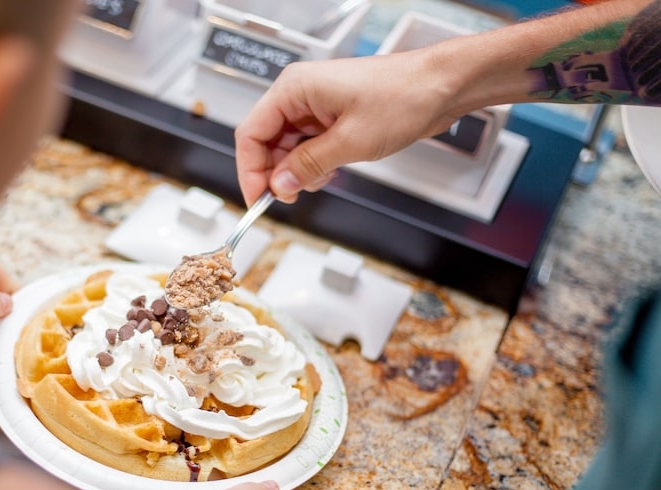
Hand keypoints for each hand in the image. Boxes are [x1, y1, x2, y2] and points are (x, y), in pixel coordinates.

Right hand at [234, 50, 465, 204]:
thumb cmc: (404, 96)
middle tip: (288, 198)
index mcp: (294, 89)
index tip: (257, 199)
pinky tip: (329, 173)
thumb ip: (308, 165)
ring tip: (319, 181)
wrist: (442, 87)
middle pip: (266, 142)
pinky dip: (312, 164)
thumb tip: (279, 185)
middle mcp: (300, 94)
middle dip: (275, 174)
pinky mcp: (332, 116)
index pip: (251, 133)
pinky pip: (308, 145)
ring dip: (296, 171)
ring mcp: (316, 105)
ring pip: (287, 147)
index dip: (250, 170)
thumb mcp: (350, 142)